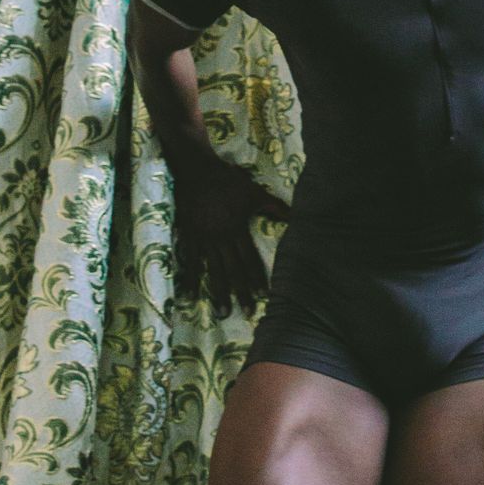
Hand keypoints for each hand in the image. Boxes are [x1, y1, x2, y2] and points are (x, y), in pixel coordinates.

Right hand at [173, 156, 290, 312]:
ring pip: (213, 271)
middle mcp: (221, 239)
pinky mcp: (189, 236)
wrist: (196, 170)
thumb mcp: (253, 192)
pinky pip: (190, 260)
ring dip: (219, 293)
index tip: (264, 296)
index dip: (257, 278)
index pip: (250, 259)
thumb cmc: (227, 180)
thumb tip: (294, 216)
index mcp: (237, 230)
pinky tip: (190, 295)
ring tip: (223, 313)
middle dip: (241, 293)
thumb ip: (273, 206)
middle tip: (247, 313)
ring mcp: (204, 239)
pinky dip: (190, 278)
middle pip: (234, 270)